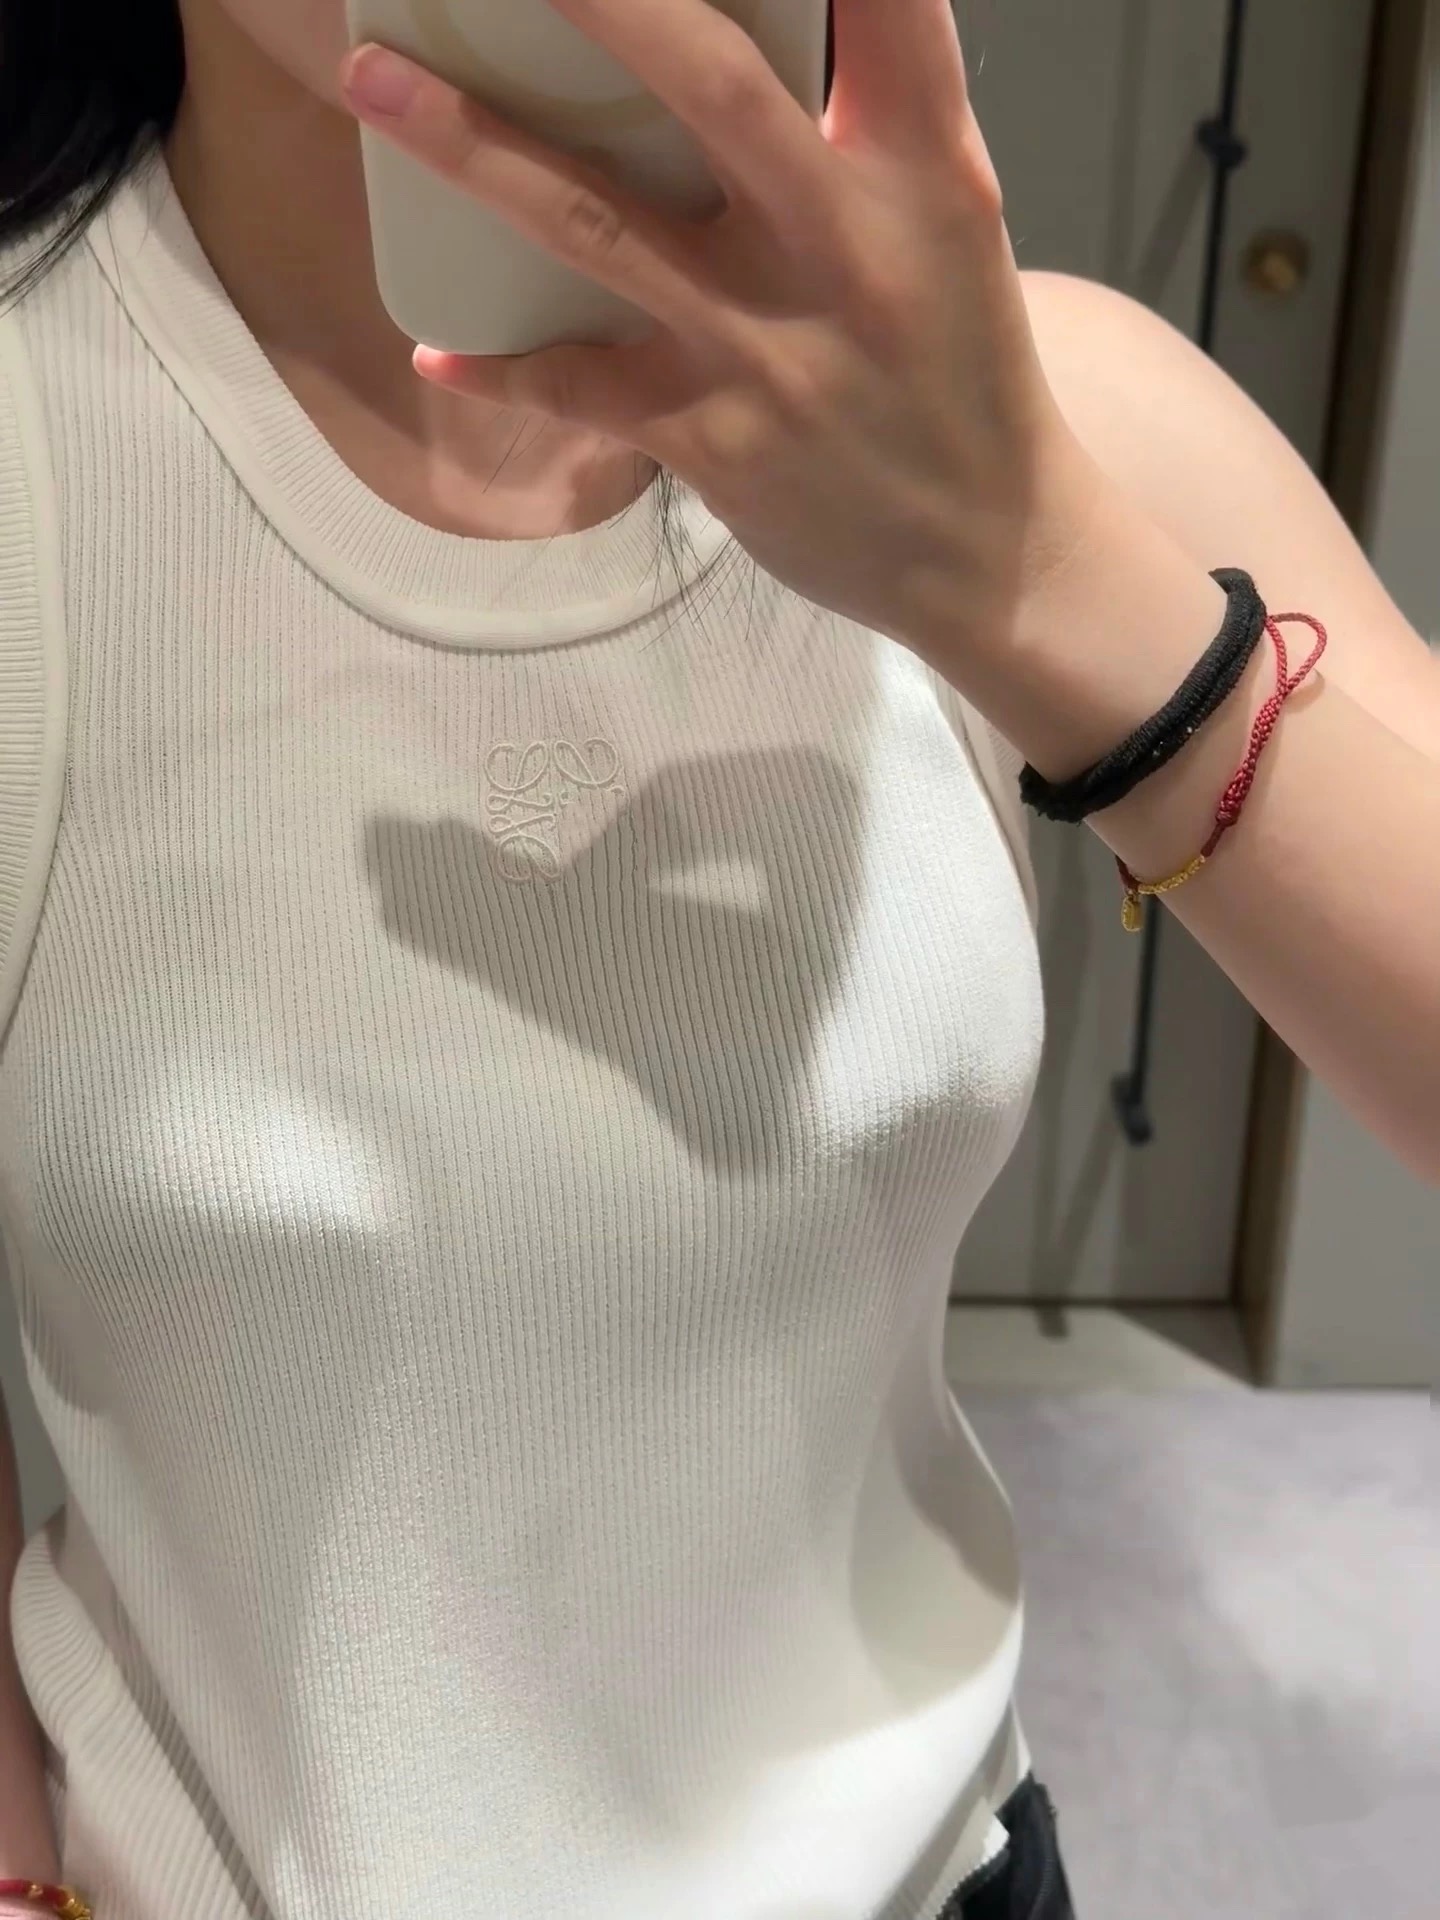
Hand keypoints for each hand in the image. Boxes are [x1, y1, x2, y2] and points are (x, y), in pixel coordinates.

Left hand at [339, 0, 1099, 662]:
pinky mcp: (716, 438)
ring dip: (473, 147)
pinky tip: (439, 347)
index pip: (889, 0)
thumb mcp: (948, 223)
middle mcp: (848, 244)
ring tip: (375, 81)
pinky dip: (503, 368)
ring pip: (599, 223)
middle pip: (711, 83)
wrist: (987, 550)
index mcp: (928, 168)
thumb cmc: (959, 372)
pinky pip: (580, 386)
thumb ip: (871, 116)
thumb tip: (759, 26)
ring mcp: (771, 346)